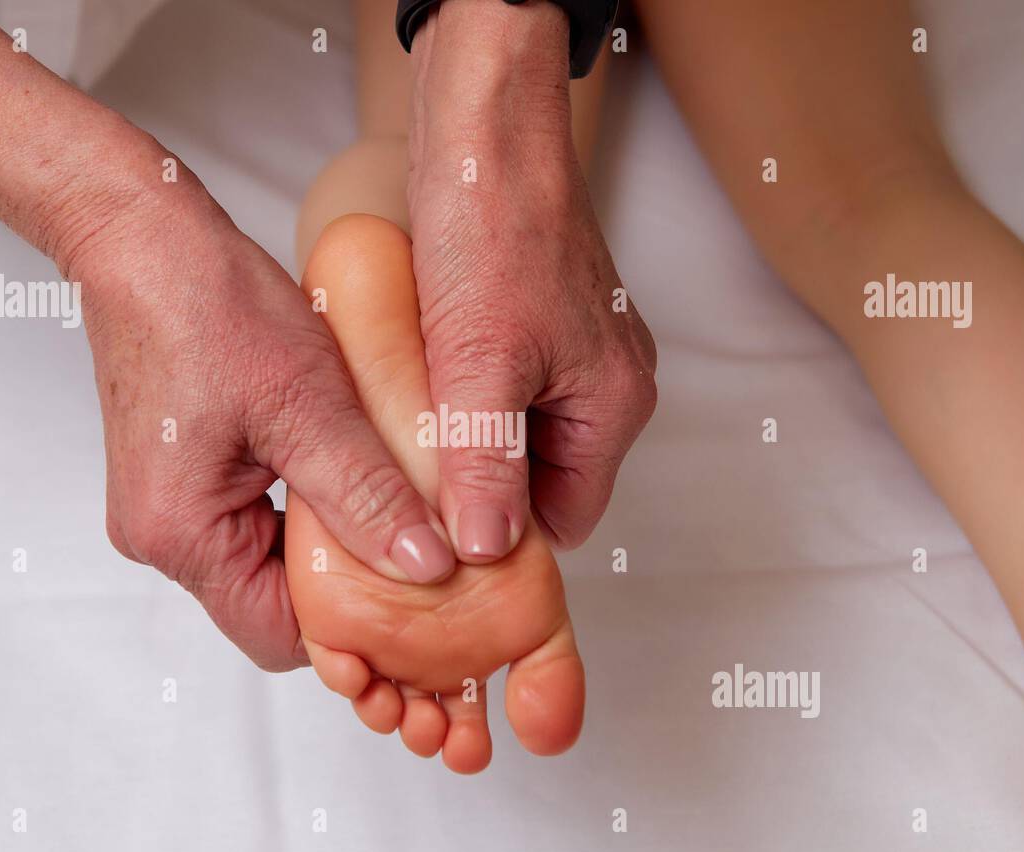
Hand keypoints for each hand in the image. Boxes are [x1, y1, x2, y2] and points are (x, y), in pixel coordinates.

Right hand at [52, 153, 455, 671]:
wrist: (144, 241)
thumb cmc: (210, 307)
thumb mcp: (310, 406)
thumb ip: (367, 496)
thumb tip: (425, 567)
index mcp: (182, 535)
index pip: (280, 636)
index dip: (354, 636)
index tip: (420, 618)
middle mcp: (162, 536)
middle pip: (272, 607)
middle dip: (347, 595)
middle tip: (421, 565)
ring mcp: (167, 508)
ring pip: (266, 565)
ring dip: (329, 550)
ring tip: (395, 522)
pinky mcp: (181, 478)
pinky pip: (251, 525)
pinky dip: (304, 516)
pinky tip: (351, 485)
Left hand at [407, 0, 656, 560]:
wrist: (484, 130)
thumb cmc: (494, 231)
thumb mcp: (482, 367)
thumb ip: (486, 464)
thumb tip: (487, 548)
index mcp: (615, 406)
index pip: (566, 518)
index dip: (506, 537)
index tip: (441, 543)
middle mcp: (607, 383)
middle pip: (541, 480)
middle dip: (479, 489)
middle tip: (412, 490)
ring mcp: (576, 350)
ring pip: (516, 435)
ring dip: (464, 443)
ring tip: (408, 439)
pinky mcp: (539, 322)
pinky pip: (503, 390)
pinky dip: (462, 400)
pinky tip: (416, 392)